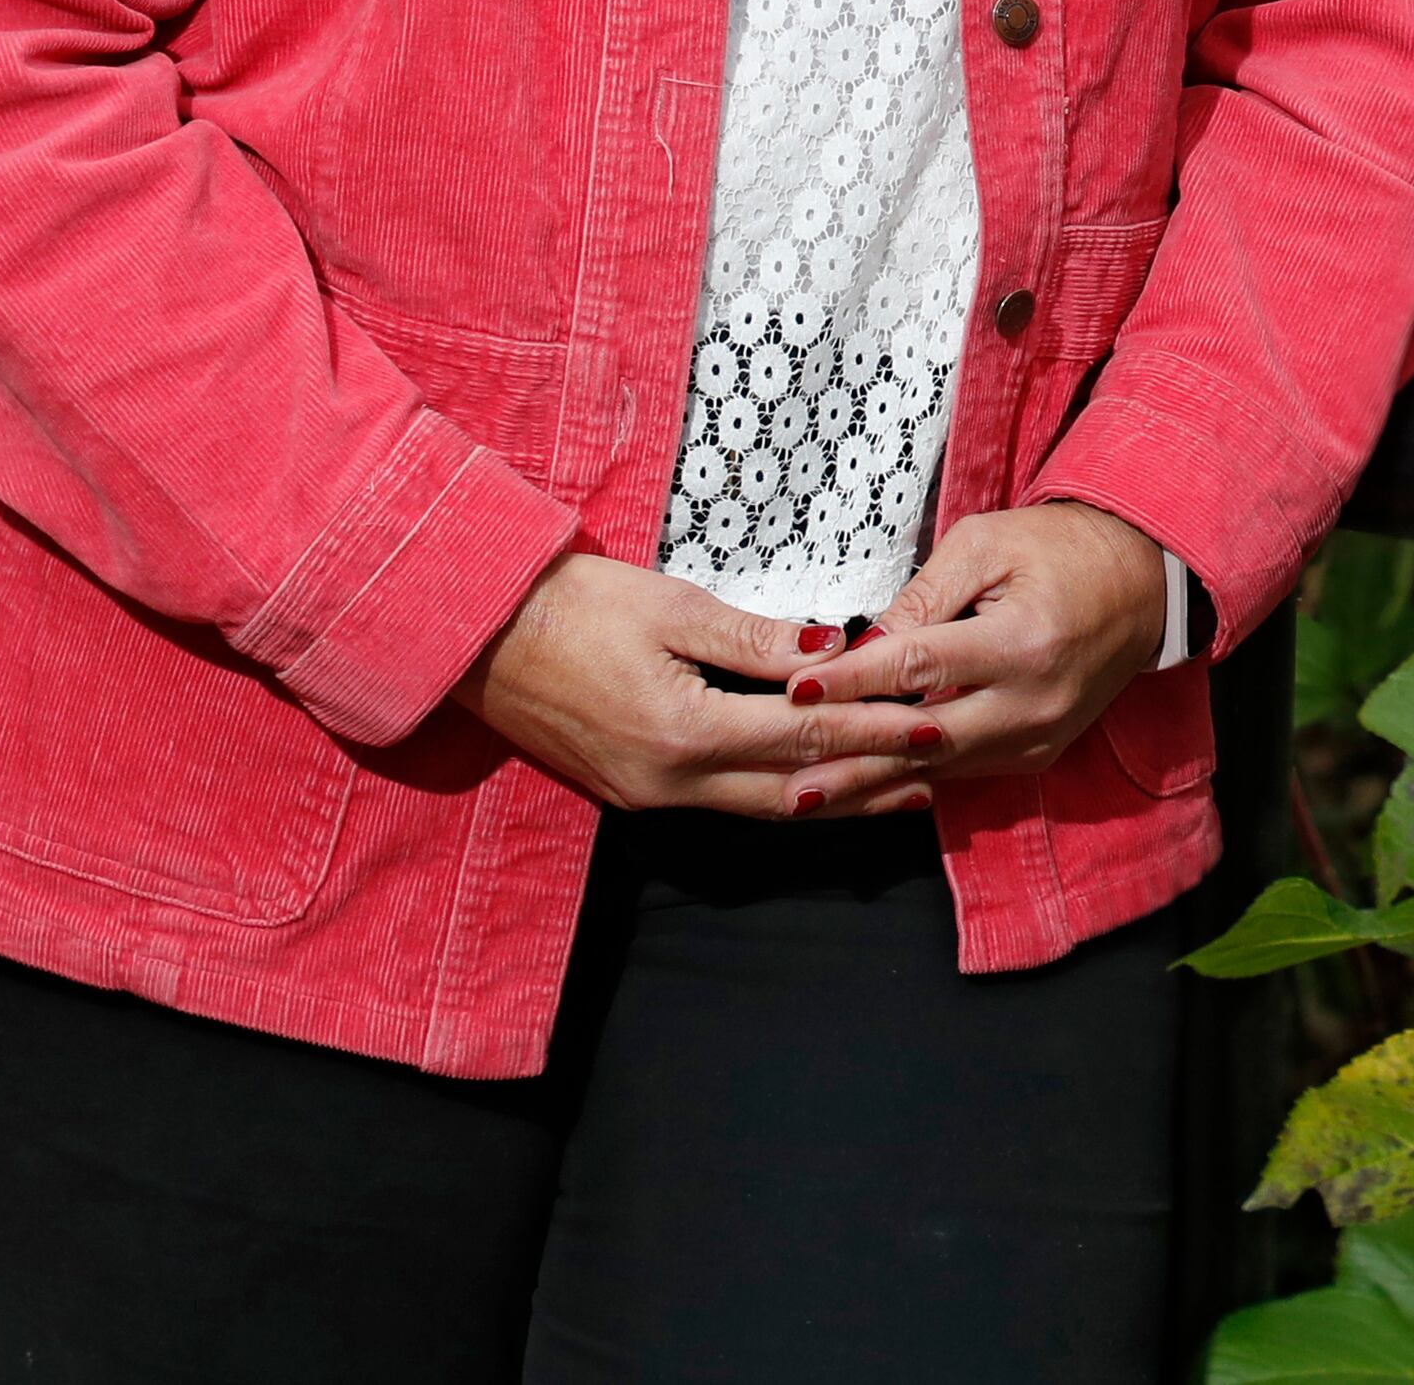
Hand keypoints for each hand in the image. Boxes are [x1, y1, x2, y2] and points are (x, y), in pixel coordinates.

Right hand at [464, 551, 944, 819]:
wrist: (477, 635)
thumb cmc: (572, 606)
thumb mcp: (672, 608)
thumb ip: (757, 639)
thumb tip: (837, 649)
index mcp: (684, 731)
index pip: (805, 734)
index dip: (874, 731)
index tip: (932, 724)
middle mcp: (670, 781)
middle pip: (794, 791)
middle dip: (869, 780)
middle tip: (936, 768)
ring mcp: (648, 794)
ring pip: (762, 807)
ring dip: (833, 798)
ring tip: (897, 790)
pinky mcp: (632, 791)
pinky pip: (724, 803)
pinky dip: (781, 793)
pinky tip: (815, 782)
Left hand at [777, 503, 1169, 798]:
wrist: (1139, 584)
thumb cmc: (1058, 550)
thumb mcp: (986, 545)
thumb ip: (922, 596)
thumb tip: (859, 646)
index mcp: (1024, 642)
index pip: (920, 666)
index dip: (854, 681)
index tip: (797, 690)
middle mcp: (1034, 702)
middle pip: (924, 738)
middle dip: (850, 754)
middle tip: (786, 769)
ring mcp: (1039, 737)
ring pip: (938, 768)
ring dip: (871, 781)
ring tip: (806, 793)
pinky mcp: (1037, 754)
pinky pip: (963, 771)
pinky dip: (910, 778)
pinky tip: (861, 788)